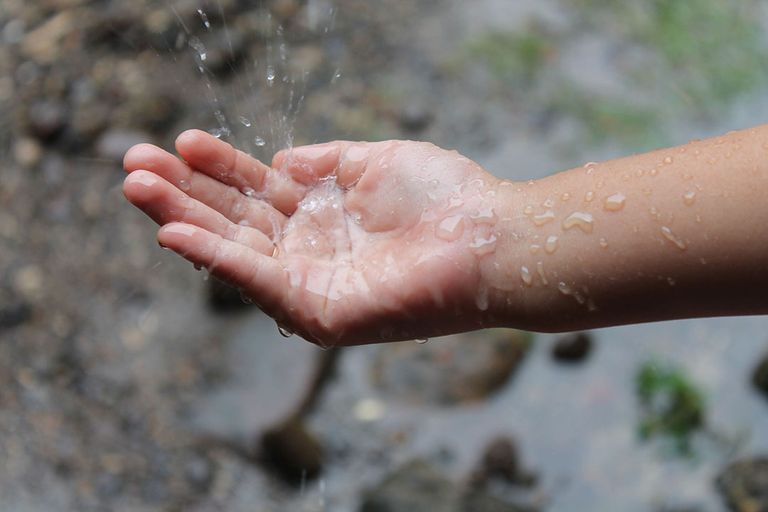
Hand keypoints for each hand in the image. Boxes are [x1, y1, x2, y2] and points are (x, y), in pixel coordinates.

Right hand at [123, 130, 503, 345]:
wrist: (489, 236)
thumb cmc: (445, 197)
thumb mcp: (376, 161)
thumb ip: (325, 162)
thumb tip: (279, 159)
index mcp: (323, 215)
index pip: (257, 190)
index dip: (219, 167)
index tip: (181, 141)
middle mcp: (311, 250)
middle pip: (234, 219)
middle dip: (183, 192)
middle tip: (133, 164)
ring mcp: (312, 282)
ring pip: (235, 248)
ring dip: (182, 219)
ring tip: (135, 185)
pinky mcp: (319, 312)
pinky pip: (258, 281)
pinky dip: (216, 257)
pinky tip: (175, 232)